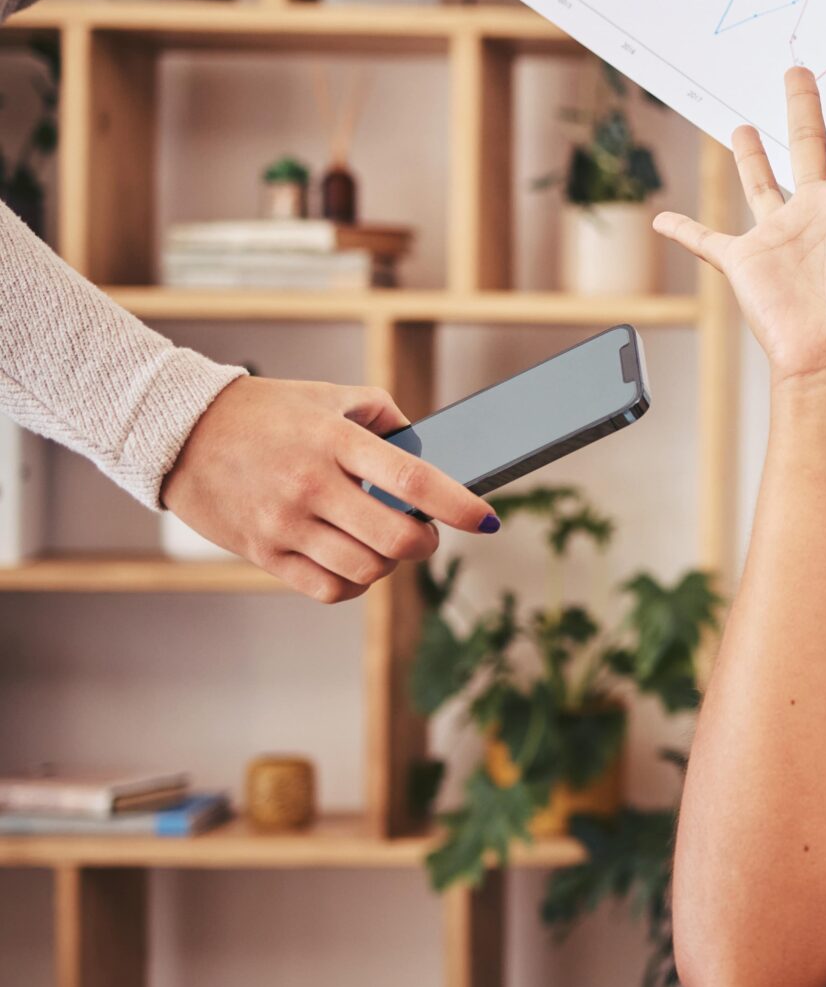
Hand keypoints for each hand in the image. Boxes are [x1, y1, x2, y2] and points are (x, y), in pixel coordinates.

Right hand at [161, 377, 499, 603]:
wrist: (178, 432)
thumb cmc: (261, 413)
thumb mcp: (326, 396)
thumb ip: (383, 416)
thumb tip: (427, 448)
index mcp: (334, 441)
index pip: (413, 480)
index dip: (459, 505)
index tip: (487, 520)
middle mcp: (311, 484)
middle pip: (397, 538)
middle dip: (426, 542)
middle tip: (426, 532)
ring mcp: (285, 523)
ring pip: (366, 569)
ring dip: (391, 564)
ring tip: (385, 544)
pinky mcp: (263, 553)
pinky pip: (328, 589)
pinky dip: (356, 584)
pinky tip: (355, 564)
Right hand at [653, 55, 825, 389]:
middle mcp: (819, 215)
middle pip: (810, 145)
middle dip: (804, 107)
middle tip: (798, 71)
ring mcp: (781, 236)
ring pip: (761, 182)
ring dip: (749, 155)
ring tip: (740, 126)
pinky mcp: (746, 262)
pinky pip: (707, 240)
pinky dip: (683, 230)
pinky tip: (663, 220)